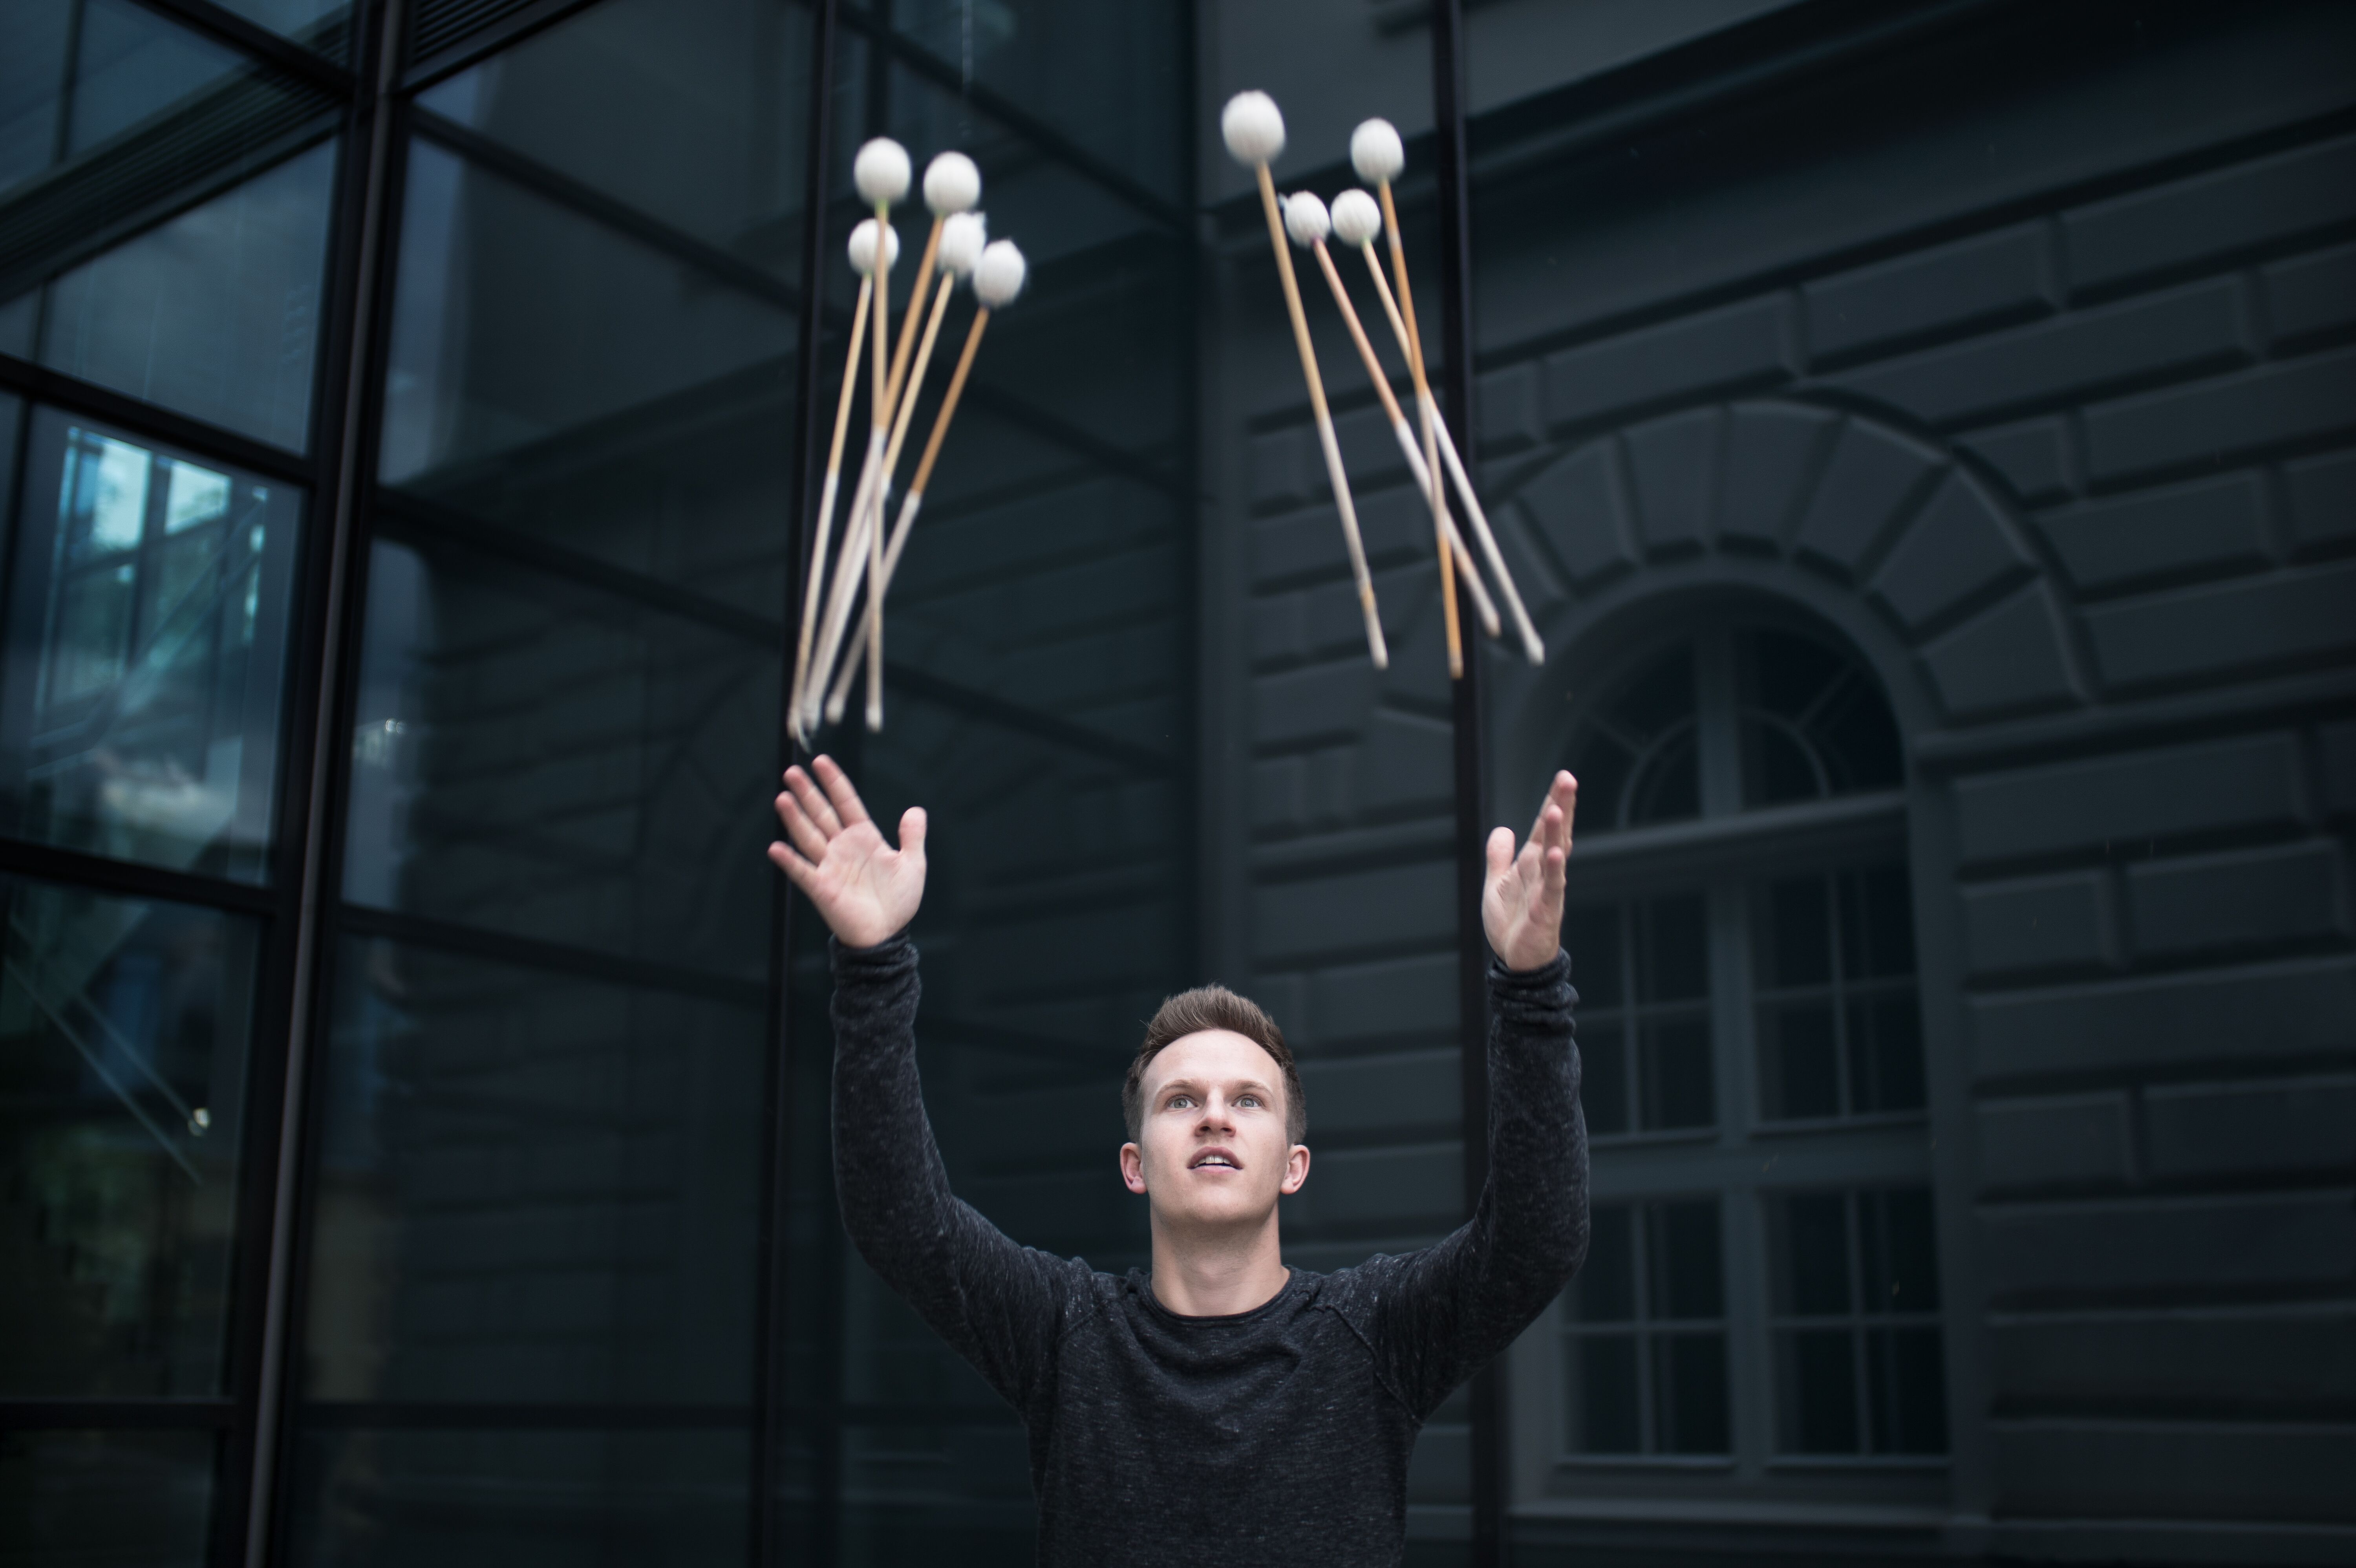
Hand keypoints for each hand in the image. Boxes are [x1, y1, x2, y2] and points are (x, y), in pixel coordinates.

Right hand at [767, 755, 926, 947]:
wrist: (887, 934)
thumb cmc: (898, 900)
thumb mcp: (912, 864)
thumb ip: (912, 837)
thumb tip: (916, 809)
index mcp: (864, 837)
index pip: (846, 803)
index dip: (835, 782)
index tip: (821, 762)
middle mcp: (843, 847)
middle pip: (822, 814)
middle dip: (808, 793)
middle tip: (792, 772)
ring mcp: (830, 866)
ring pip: (809, 836)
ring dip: (795, 819)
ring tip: (783, 798)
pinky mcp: (822, 888)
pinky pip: (803, 871)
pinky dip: (790, 861)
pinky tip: (776, 848)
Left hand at [1482, 771, 1575, 971]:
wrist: (1515, 960)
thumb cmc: (1512, 922)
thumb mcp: (1497, 883)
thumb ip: (1499, 856)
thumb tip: (1503, 828)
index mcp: (1533, 863)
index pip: (1545, 828)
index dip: (1553, 802)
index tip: (1563, 777)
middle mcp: (1544, 871)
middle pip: (1555, 833)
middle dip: (1561, 806)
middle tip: (1568, 778)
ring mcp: (1548, 889)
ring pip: (1555, 855)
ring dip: (1557, 832)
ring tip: (1557, 807)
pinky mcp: (1547, 910)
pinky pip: (1553, 887)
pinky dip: (1555, 870)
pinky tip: (1557, 852)